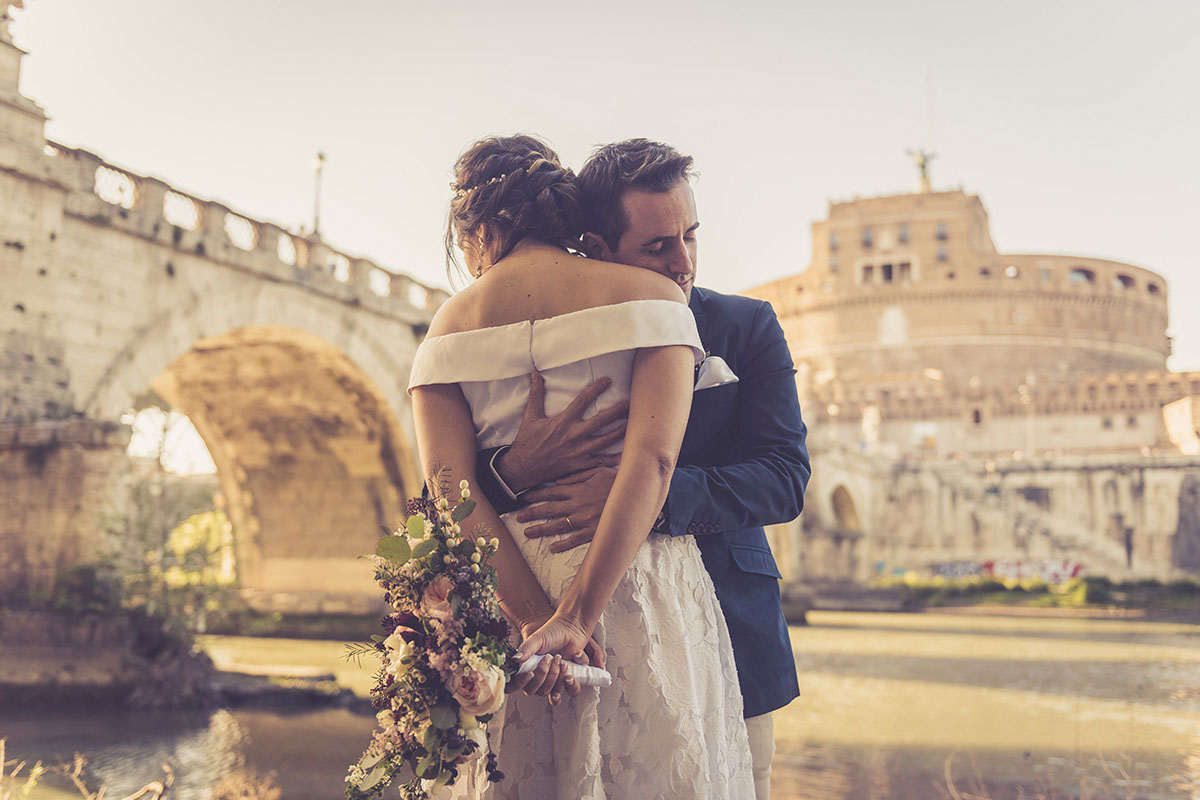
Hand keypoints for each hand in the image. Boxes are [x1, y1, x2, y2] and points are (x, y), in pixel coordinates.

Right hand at [496, 372, 625, 492]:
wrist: (522, 469)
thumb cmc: (527, 441)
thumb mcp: (530, 416)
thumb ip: (536, 394)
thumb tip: (534, 374)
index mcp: (562, 422)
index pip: (583, 401)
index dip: (596, 389)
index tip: (608, 381)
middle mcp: (573, 436)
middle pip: (600, 420)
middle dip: (617, 411)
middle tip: (630, 403)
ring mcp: (578, 452)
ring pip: (605, 440)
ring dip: (621, 431)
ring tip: (634, 423)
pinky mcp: (580, 465)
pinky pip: (600, 462)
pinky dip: (614, 459)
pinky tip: (628, 454)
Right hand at [512, 613, 598, 704]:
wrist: (573, 628)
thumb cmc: (553, 632)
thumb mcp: (537, 639)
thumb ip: (526, 649)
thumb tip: (515, 660)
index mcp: (528, 669)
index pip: (519, 686)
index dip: (522, 684)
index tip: (530, 674)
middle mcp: (540, 678)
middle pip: (538, 691)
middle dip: (546, 675)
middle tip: (552, 658)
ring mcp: (555, 681)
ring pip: (554, 694)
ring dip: (558, 679)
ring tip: (563, 662)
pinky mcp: (569, 681)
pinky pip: (571, 691)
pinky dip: (572, 683)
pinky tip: (571, 672)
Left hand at [517, 467, 616, 552]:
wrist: (637, 498)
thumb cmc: (619, 482)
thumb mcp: (598, 471)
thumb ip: (578, 475)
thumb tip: (559, 481)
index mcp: (578, 489)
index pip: (551, 492)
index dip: (536, 495)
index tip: (523, 498)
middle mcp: (577, 505)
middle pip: (550, 509)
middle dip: (532, 513)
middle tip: (517, 517)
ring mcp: (585, 519)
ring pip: (558, 525)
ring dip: (542, 529)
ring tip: (527, 533)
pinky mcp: (594, 532)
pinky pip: (575, 539)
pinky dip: (564, 544)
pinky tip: (552, 548)